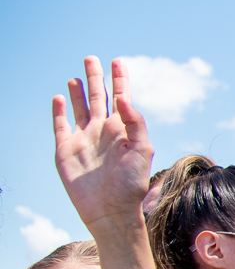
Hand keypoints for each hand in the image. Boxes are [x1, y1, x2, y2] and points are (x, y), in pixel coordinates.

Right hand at [53, 57, 153, 231]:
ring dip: (78, 92)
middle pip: (97, 97)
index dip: (119, 79)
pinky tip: (60, 97)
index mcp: (122, 129)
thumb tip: (122, 98)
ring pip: (79, 108)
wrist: (110, 210)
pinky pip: (60, 126)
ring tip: (77, 76)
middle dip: (95, 78)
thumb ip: (135, 122)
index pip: (121, 97)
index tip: (118, 61)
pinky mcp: (65, 150)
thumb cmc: (131, 183)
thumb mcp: (142, 150)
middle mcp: (102, 131)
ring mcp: (83, 139)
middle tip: (91, 58)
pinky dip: (58, 111)